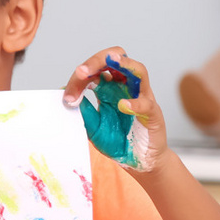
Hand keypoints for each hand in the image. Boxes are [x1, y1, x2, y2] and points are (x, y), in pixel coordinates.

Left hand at [63, 48, 167, 171]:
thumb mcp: (92, 126)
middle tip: (81, 72)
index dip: (79, 78)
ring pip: (138, 70)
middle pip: (117, 59)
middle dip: (98, 60)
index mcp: (109, 88)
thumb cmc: (117, 140)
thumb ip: (83, 111)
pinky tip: (122, 105)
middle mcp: (125, 87)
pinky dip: (135, 102)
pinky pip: (147, 103)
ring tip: (111, 61)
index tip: (68, 97)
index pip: (95, 70)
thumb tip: (65, 95)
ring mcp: (141, 97)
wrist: (137, 160)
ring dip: (124, 64)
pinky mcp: (153, 113)